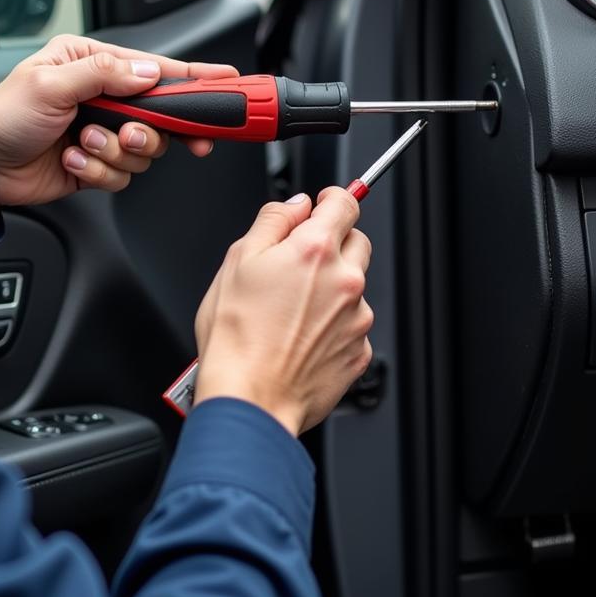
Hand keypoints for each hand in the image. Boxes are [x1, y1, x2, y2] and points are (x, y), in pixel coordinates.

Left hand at [0, 35, 238, 215]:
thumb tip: (148, 72)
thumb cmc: (3, 117)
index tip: (226, 80)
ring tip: (81, 144)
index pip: (154, 68)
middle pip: (160, 115)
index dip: (193, 77)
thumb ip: (105, 74)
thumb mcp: (51, 83)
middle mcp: (102, 95)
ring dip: (113, 153)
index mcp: (92, 63)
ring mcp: (103, 131)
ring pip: (144, 150)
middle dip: (146, 131)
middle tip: (130, 134)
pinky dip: (97, 171)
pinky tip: (71, 161)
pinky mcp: (98, 163)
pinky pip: (123, 174)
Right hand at [192, 187, 373, 436]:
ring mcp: (357, 319)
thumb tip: (294, 205)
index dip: (331, 198)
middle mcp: (345, 281)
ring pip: (354, 286)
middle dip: (333, 242)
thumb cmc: (236, 336)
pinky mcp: (359, 351)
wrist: (250, 398)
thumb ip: (272, 221)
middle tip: (298, 262)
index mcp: (315, 250)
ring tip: (291, 310)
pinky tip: (300, 336)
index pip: (345, 203)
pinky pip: (352, 325)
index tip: (321, 204)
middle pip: (357, 241)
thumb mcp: (238, 260)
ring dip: (332, 287)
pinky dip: (333, 325)